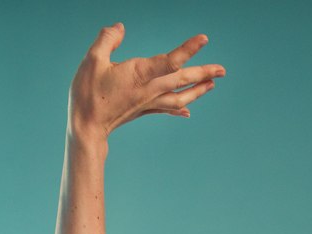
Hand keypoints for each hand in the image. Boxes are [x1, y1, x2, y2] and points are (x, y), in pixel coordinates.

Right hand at [67, 23, 224, 140]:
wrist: (87, 127)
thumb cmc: (88, 93)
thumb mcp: (93, 59)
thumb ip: (107, 39)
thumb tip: (120, 27)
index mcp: (141, 74)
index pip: (171, 60)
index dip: (189, 49)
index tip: (204, 39)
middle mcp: (150, 89)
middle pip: (183, 80)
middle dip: (204, 73)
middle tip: (223, 69)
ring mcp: (149, 102)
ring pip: (180, 97)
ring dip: (198, 91)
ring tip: (212, 84)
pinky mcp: (144, 110)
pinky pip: (167, 109)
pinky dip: (180, 109)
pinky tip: (189, 111)